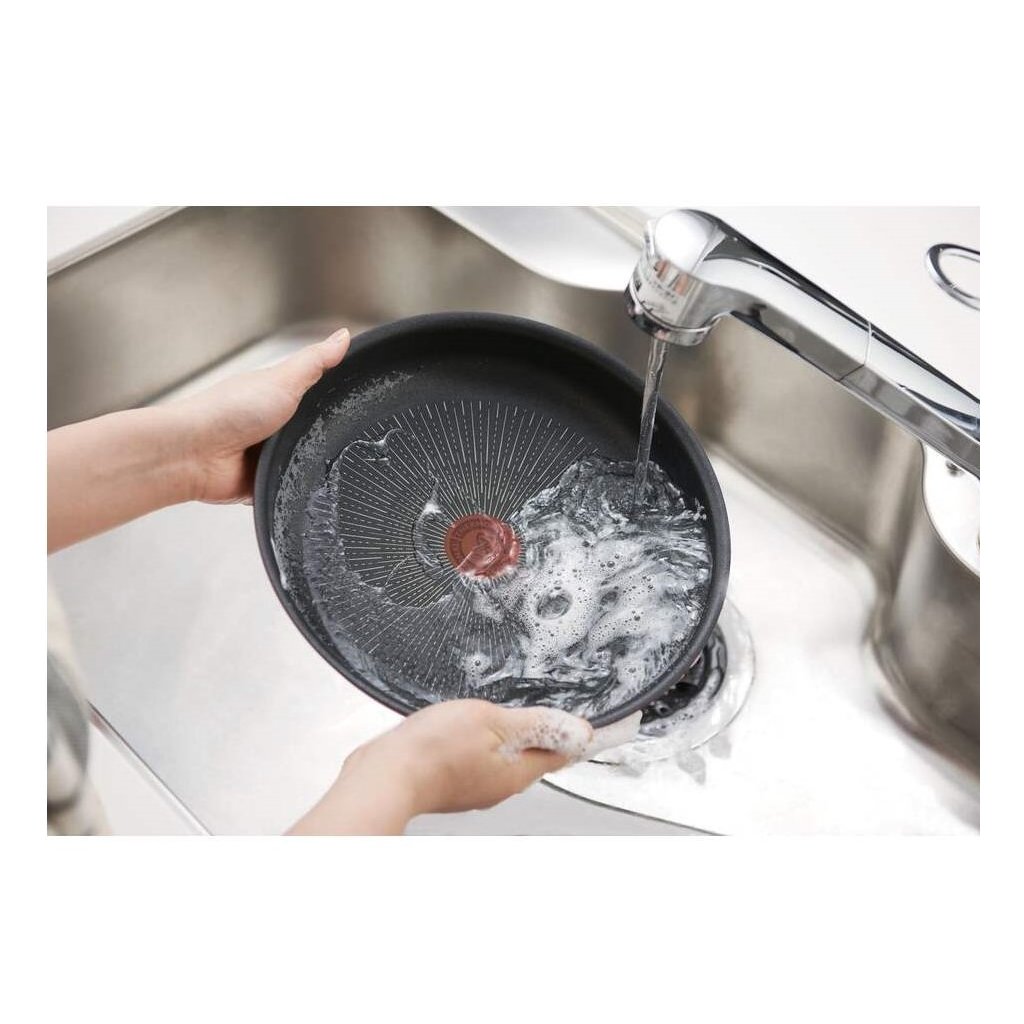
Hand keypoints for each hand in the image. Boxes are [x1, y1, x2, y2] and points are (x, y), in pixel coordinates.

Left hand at [174, 327, 349, 503]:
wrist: (195, 454)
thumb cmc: (228, 411)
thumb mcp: (283, 379)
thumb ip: (315, 362)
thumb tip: (343, 335)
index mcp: (276, 395)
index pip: (317, 395)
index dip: (336, 398)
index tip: (357, 400)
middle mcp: (271, 425)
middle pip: (315, 432)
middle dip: (323, 437)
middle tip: (327, 435)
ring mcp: (266, 455)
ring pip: (305, 461)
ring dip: (306, 463)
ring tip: (300, 457)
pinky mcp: (262, 482)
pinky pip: (289, 488)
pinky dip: (291, 487)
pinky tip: (288, 478)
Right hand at [287, 700, 594, 834]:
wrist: (383, 775)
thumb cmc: (432, 750)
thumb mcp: (494, 723)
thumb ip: (536, 724)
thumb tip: (579, 730)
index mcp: (519, 771)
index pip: (567, 752)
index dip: (588, 735)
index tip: (612, 725)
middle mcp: (501, 785)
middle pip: (538, 755)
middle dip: (550, 733)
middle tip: (566, 711)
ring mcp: (476, 784)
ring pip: (508, 756)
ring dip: (516, 735)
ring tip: (519, 712)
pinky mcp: (451, 779)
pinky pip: (481, 756)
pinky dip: (486, 740)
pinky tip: (473, 724)